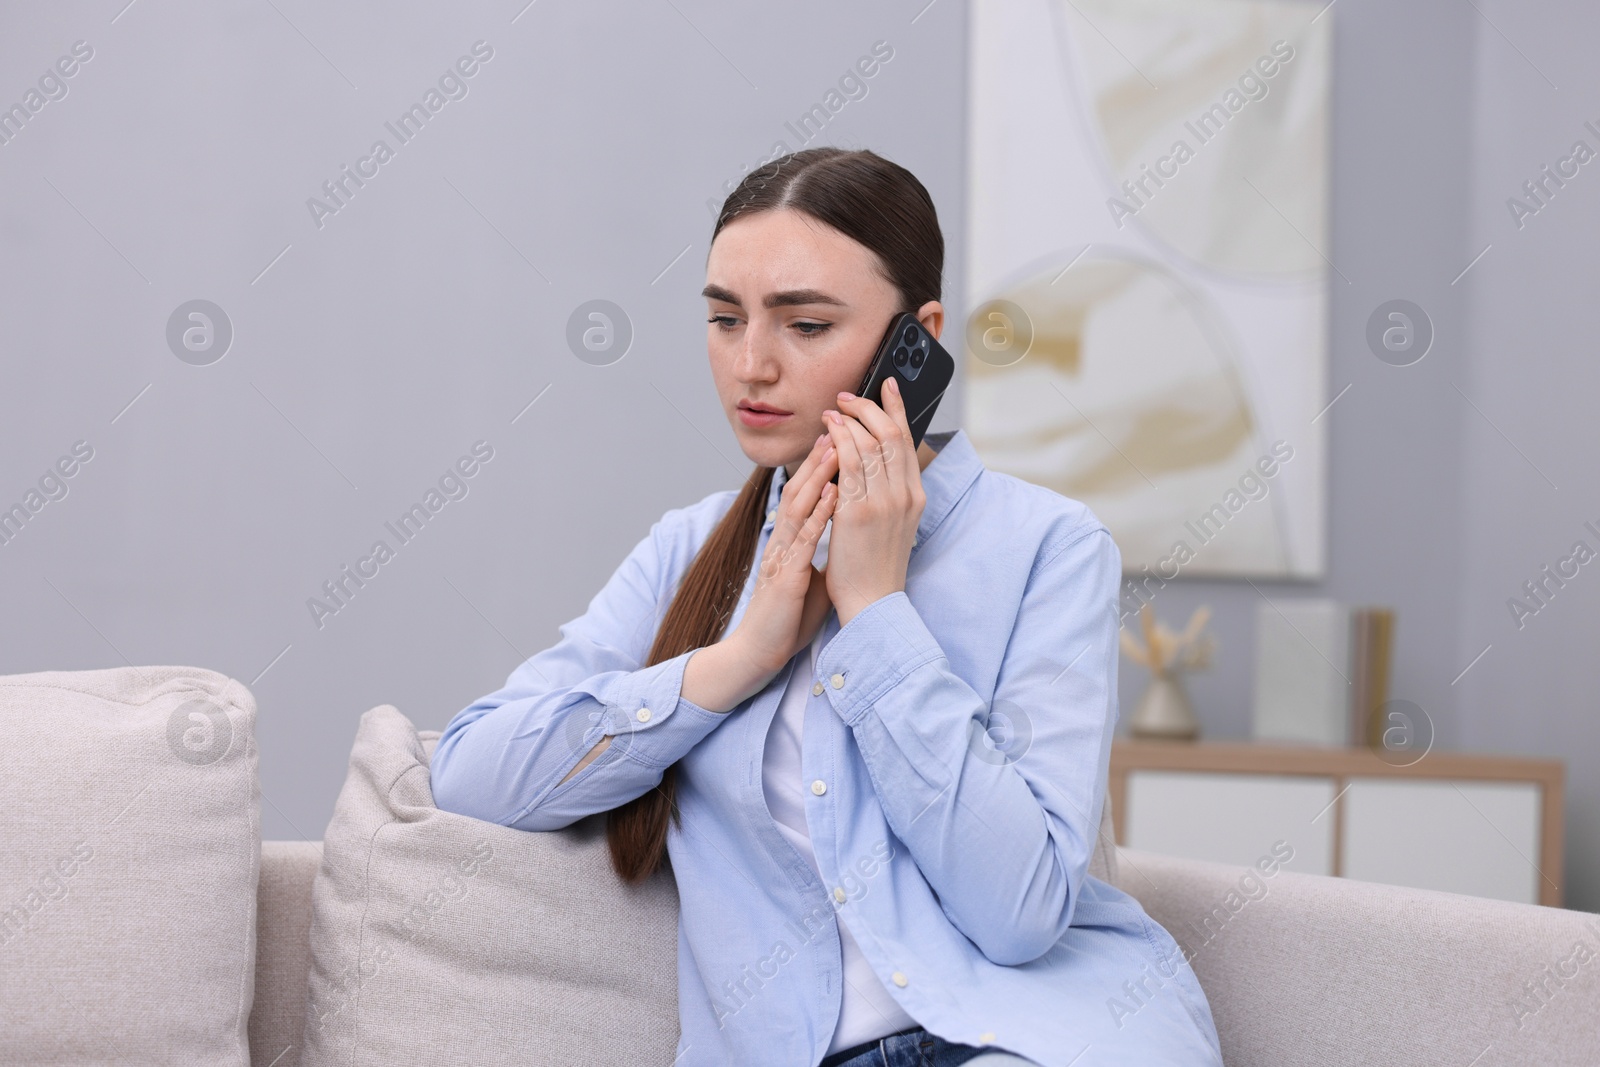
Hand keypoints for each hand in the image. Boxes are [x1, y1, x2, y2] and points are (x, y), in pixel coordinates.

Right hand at [728, 432, 839, 675]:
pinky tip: (835, 495)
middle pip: (801, 489)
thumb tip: (841, 536)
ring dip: (818, 474)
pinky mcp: (788, 576)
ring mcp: (784, 556)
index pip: (806, 494)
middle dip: (820, 456)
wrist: (761, 650)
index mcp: (791, 541)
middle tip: (838, 424)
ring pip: (800, 505)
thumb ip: (821, 552)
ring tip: (836, 446)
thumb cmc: (787, 616)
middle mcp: (784, 541)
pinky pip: (805, 539)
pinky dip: (820, 514)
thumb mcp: (809, 576)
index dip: (821, 465)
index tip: (840, 437)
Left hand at [823, 376, 925, 625]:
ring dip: (849, 420)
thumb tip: (874, 463)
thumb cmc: (875, 566)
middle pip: (890, 434)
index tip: (886, 385)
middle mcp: (905, 495)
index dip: (896, 408)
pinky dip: (839, 441)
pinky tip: (827, 431)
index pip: (908, 440)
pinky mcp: (859, 513)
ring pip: (870, 444)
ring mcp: (884, 503)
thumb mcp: (893, 524)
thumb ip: (888, 492)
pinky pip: (849, 465)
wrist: (871, 603)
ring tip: (831, 410)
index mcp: (916, 497)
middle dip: (868, 407)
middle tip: (847, 397)